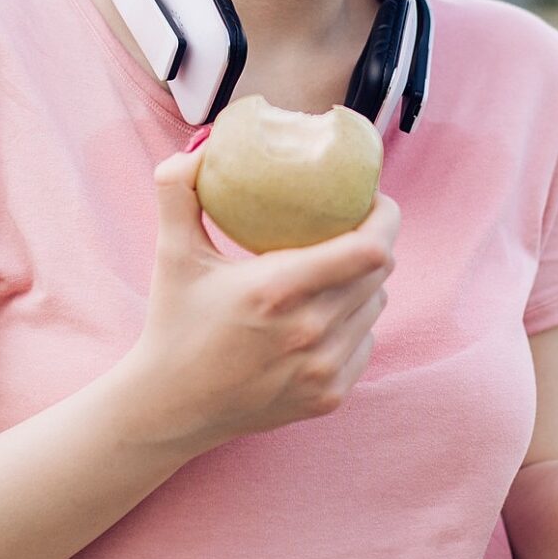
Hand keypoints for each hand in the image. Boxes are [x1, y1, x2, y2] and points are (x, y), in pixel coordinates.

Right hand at [122, 128, 400, 457]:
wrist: (172, 407)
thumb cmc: (174, 322)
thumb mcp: (172, 253)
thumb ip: (178, 192)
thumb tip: (195, 151)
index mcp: (275, 291)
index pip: (368, 249)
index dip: (385, 217)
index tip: (372, 198)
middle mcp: (308, 333)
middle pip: (380, 272)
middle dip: (376, 240)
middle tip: (353, 223)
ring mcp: (322, 370)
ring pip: (375, 306)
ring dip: (365, 281)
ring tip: (336, 267)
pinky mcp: (329, 397)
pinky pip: (366, 342)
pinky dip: (354, 322)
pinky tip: (326, 313)